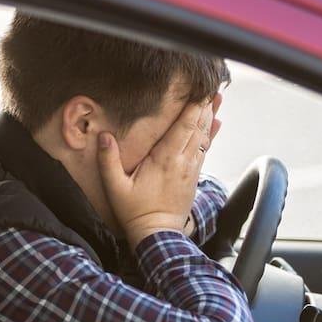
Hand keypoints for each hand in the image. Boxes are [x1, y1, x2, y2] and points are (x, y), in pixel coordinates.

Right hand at [99, 95, 222, 247]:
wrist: (157, 235)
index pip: (182, 128)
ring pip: (204, 137)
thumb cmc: (135, 212)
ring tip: (217, 98)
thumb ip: (108, 161)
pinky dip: (211, 134)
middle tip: (211, 86)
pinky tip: (216, 124)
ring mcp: (190, 170)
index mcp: (164, 160)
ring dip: (210, 117)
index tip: (199, 90)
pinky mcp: (193, 177)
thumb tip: (104, 136)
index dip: (192, 108)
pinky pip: (204, 150)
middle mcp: (182, 162)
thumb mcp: (115, 187)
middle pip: (197, 128)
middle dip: (204, 106)